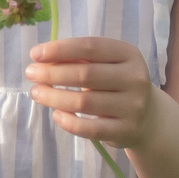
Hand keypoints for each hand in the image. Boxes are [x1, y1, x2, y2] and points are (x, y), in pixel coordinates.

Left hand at [24, 37, 162, 148]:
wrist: (148, 118)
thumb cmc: (115, 84)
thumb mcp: (105, 65)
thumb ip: (78, 59)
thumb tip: (40, 58)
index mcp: (129, 54)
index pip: (90, 47)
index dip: (60, 49)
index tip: (35, 54)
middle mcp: (135, 78)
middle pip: (85, 74)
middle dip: (52, 73)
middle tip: (30, 74)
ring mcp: (133, 106)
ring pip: (84, 102)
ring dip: (54, 97)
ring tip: (36, 93)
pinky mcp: (125, 131)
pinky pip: (89, 128)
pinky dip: (68, 121)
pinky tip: (56, 114)